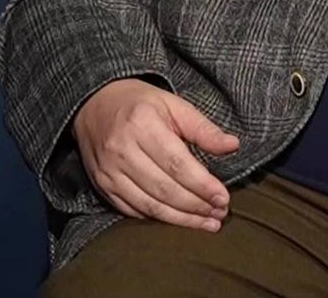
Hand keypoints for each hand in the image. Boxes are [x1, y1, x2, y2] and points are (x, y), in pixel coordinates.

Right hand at [72, 78, 241, 231]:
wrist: (94, 103)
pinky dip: (158, 218)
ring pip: (150, 206)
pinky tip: (178, 220)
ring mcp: (109, 171)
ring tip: (206, 223)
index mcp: (142, 124)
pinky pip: (133, 211)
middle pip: (165, 189)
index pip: (177, 164)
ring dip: (181, 219)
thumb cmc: (140, 104)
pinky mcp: (102, 185)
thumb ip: (203, 128)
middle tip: (219, 214)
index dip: (203, 185)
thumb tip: (232, 145)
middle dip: (196, 206)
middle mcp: (122, 150)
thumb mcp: (173, 105)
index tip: (224, 198)